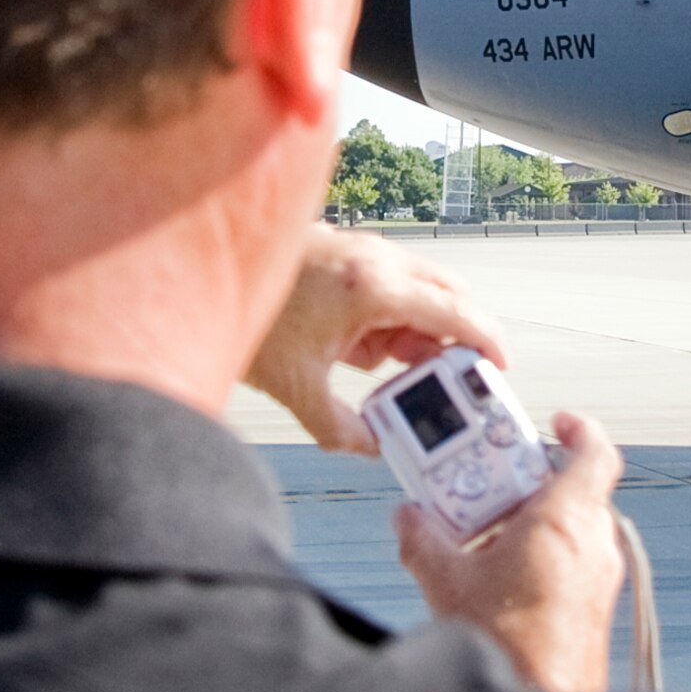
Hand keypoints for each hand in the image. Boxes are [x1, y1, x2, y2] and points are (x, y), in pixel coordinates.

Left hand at [245, 225, 507, 452]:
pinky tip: (356, 345)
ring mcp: (357, 247)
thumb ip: (344, 427)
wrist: (193, 279)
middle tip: (444, 374)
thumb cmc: (246, 326)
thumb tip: (375, 444)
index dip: (485, 338)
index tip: (497, 363)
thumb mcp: (299, 389)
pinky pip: (387, 279)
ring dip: (415, 324)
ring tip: (381, 365)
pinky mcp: (341, 248)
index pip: (454, 309)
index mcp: (372, 287)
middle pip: (446, 290)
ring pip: (417, 284)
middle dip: (452, 333)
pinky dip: (389, 310)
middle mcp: (373, 258)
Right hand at [395, 412, 624, 691]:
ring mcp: (602, 580)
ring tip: (488, 533)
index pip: (595, 452)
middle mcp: (594, 544)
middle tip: (494, 480)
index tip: (555, 423)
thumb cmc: (508, 648)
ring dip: (538, 520)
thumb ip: (423, 540)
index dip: (578, 430)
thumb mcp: (447, 583)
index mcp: (566, 520)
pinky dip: (546, 555)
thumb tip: (409, 518)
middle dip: (535, 480)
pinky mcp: (596, 610)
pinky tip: (501, 576)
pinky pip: (576, 562)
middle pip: (578, 489)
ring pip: (577, 528)